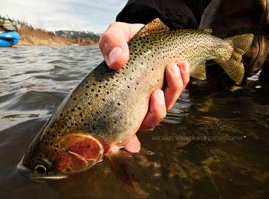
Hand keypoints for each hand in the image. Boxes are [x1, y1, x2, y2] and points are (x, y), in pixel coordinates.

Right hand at [99, 22, 188, 152]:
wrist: (140, 31)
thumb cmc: (123, 39)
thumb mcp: (114, 35)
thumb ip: (111, 44)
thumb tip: (118, 61)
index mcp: (120, 99)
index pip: (122, 126)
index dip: (126, 140)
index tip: (131, 144)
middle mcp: (136, 102)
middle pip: (149, 119)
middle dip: (157, 109)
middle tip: (156, 91)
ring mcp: (152, 96)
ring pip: (166, 106)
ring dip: (172, 91)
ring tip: (173, 68)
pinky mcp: (166, 86)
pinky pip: (176, 90)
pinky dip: (181, 80)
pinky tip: (181, 65)